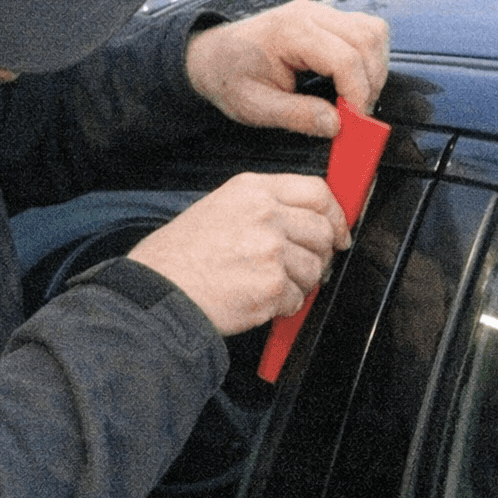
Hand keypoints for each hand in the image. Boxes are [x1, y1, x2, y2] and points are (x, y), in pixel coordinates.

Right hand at [127, 173, 350, 336]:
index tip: (338, 230)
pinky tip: (257, 300)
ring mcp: (271, 251)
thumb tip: (303, 222)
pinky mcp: (272, 286)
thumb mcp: (218, 208)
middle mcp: (266, 215)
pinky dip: (283, 307)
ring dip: (300, 284)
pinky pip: (298, 299)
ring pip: (315, 268)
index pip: (316, 191)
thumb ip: (263, 208)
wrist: (159, 292)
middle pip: (323, 230)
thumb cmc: (178, 257)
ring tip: (267, 286)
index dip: (335, 214)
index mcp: (252, 190)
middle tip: (304, 266)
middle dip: (320, 253)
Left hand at [185, 0, 388, 137]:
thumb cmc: (229, 78)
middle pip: (368, 38)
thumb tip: (336, 125)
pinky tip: (352, 80)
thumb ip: (297, 116)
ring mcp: (319, 12)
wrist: (211, 55)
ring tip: (355, 98)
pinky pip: (364, 29)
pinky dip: (368, 56)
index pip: (345, 58)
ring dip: (375, 67)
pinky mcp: (325, 18)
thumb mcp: (255, 107)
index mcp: (290, 32)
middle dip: (371, 80)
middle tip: (357, 113)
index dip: (358, 93)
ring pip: (373, 30)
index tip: (354, 121)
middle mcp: (309, 13)